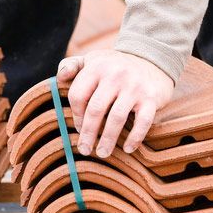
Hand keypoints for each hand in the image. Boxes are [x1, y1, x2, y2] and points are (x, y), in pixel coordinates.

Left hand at [58, 50, 174, 156]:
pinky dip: (135, 137)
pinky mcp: (151, 98)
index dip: (75, 115)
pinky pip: (143, 121)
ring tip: (102, 153)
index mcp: (97, 66)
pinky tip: (128, 148)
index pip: (79, 95)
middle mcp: (116, 74)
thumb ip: (72, 65)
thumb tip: (60, 78)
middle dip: (88, 133)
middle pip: (96, 109)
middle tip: (84, 150)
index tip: (78, 128)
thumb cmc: (115, 66)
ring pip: (117, 117)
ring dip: (108, 139)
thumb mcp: (93, 59)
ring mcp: (135, 86)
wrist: (152, 61)